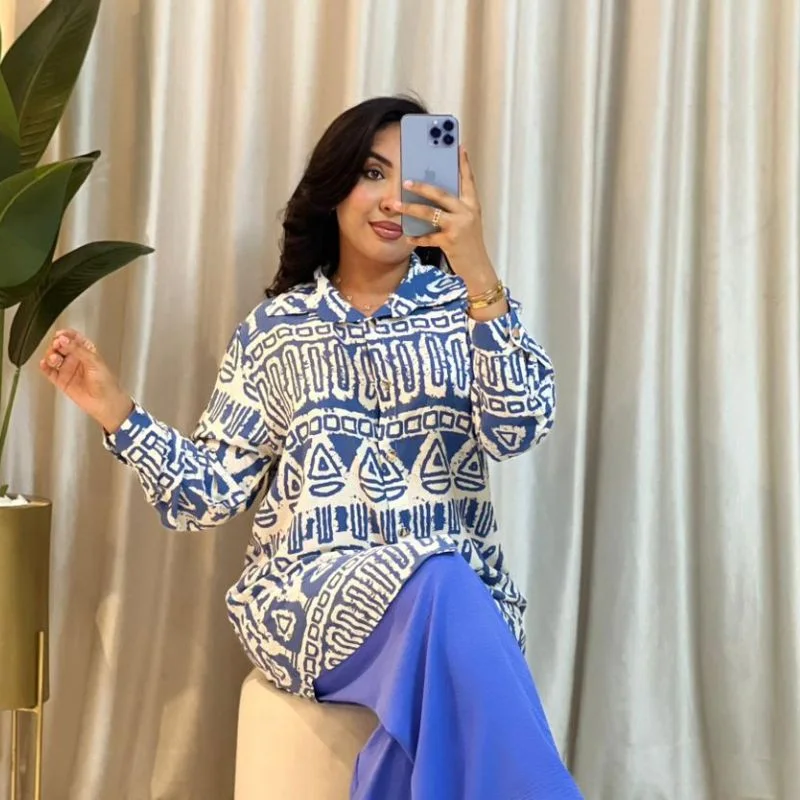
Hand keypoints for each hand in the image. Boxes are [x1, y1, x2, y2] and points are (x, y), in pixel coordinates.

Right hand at [40, 329, 133, 431]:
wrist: (105, 403)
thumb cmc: (106, 383)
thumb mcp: (94, 362)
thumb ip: (78, 350)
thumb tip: (65, 340)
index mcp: (87, 351)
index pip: (74, 338)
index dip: (66, 335)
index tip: (60, 335)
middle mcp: (76, 358)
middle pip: (60, 346)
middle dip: (56, 344)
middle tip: (57, 346)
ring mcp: (68, 369)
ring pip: (53, 357)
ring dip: (51, 355)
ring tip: (54, 358)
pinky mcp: (61, 380)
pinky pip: (49, 371)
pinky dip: (45, 367)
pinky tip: (44, 364)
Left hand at [395, 146, 493, 282]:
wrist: (478, 268)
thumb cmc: (469, 243)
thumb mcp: (467, 221)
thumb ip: (455, 207)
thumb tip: (432, 195)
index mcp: (472, 204)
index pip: (468, 180)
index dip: (463, 163)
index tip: (458, 146)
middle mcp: (467, 212)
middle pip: (441, 194)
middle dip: (422, 186)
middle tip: (405, 181)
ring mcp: (459, 227)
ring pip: (430, 213)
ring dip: (410, 209)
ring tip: (396, 205)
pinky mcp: (451, 241)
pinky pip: (428, 237)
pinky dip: (417, 238)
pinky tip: (408, 237)